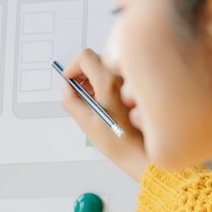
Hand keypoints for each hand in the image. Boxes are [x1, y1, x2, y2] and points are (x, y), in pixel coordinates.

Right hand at [61, 47, 147, 180]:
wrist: (143, 154)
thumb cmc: (120, 142)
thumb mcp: (86, 123)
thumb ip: (70, 101)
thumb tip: (67, 88)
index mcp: (108, 83)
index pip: (84, 57)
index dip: (72, 68)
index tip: (68, 80)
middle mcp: (122, 77)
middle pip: (96, 60)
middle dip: (83, 73)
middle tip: (79, 92)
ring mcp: (132, 82)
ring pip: (108, 68)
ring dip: (95, 79)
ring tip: (94, 101)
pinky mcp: (138, 88)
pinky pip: (118, 77)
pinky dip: (108, 85)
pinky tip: (107, 104)